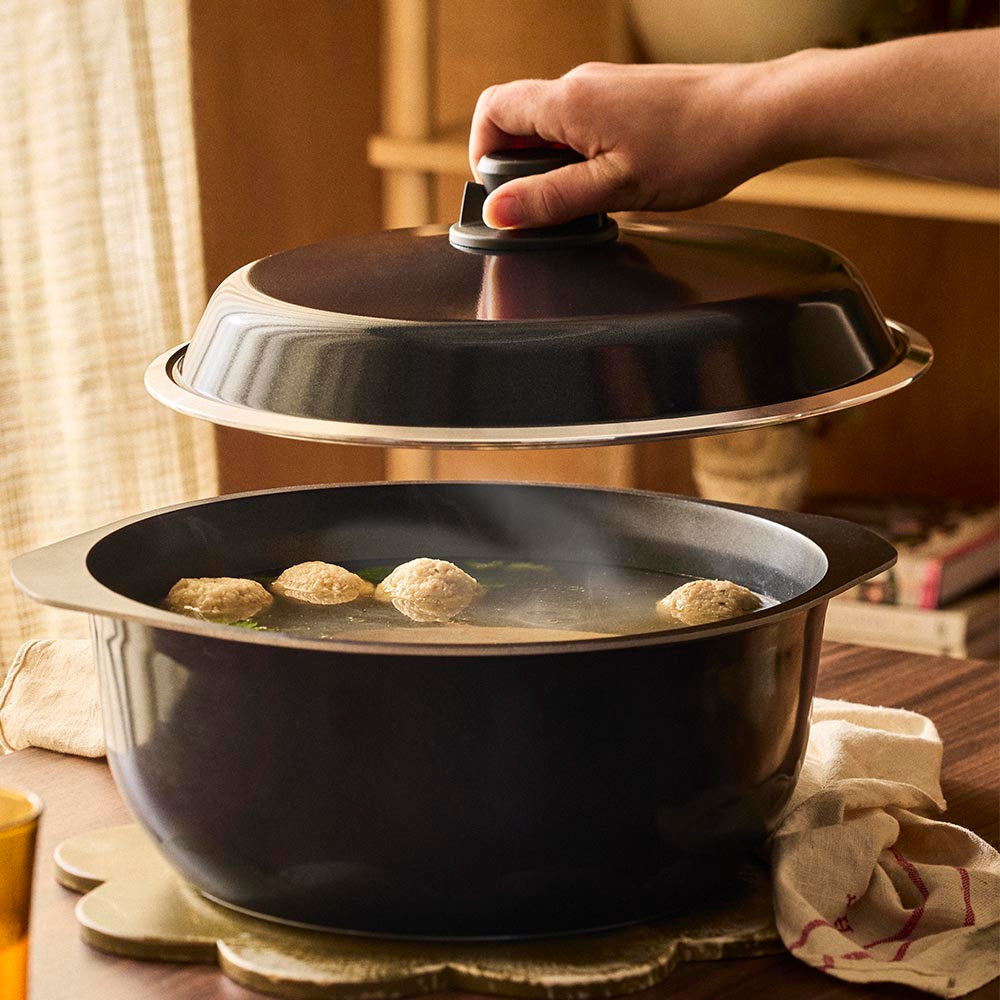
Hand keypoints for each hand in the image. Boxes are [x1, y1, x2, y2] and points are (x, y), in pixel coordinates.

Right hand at [469, 60, 780, 228]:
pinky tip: (614, 180)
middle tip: (546, 206)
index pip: (492, 110)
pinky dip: (580, 153)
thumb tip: (498, 212)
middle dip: (518, 165)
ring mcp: (608, 86)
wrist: (759, 114)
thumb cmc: (697, 147)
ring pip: (553, 123)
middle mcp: (583, 84)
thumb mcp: (616, 188)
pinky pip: (584, 122)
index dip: (482, 153)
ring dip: (552, 163)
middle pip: (519, 117)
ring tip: (587, 197)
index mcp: (570, 102)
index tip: (501, 193)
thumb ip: (551, 199)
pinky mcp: (630, 96)